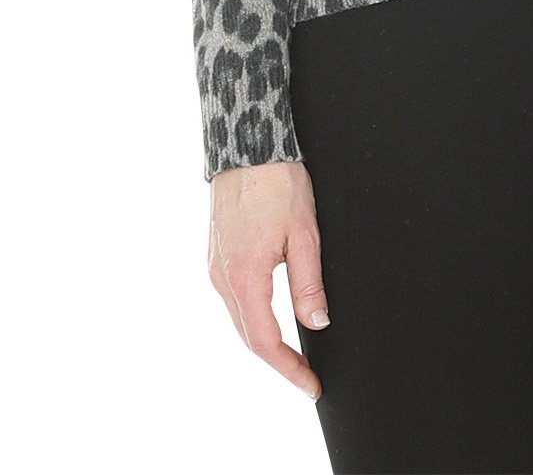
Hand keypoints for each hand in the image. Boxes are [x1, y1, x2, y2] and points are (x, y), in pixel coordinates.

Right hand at [207, 159, 331, 400]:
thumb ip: (308, 285)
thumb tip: (317, 325)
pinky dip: (253, 317)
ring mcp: (215, 267)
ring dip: (265, 340)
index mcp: (245, 278)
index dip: (289, 370)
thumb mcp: (305, 235)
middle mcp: (222, 278)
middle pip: (249, 337)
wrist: (248, 146)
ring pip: (240, 319)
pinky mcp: (217, 256)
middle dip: (278, 361)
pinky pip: (234, 299)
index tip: (311, 386)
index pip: (265, 342)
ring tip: (294, 355)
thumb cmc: (278, 183)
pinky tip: (272, 317)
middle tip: (307, 377)